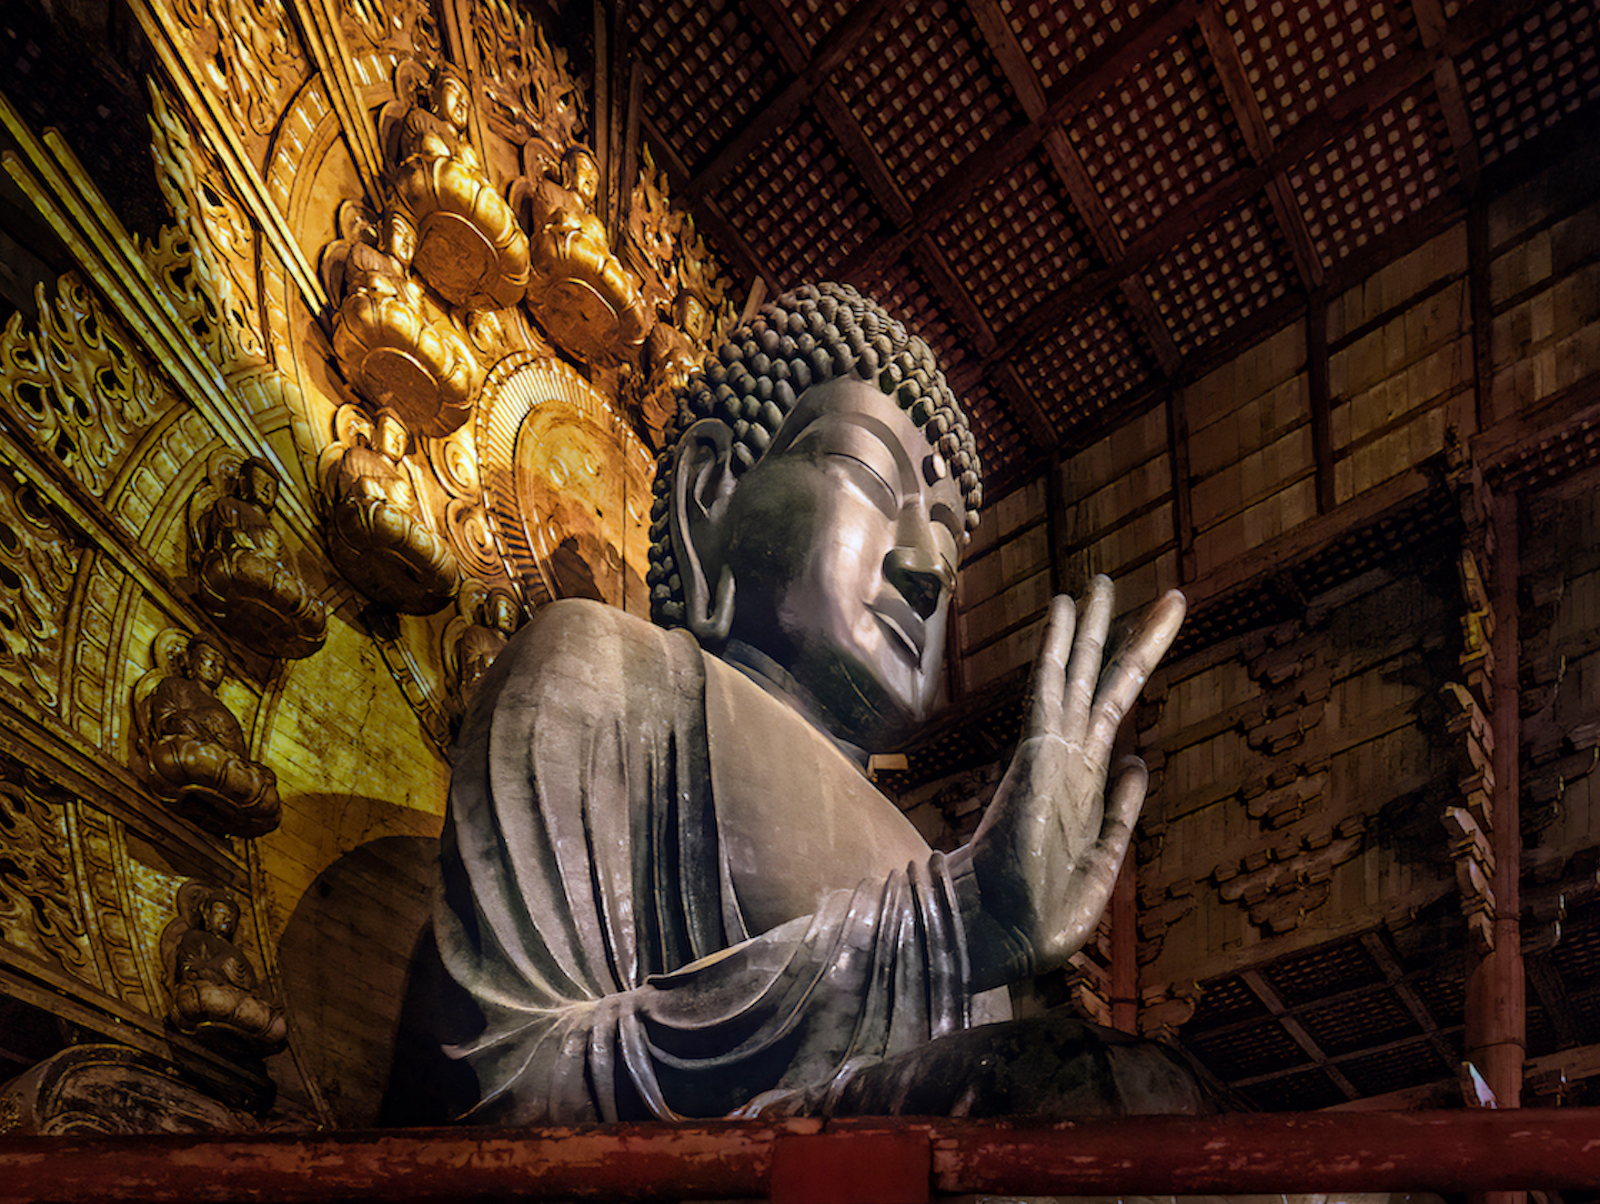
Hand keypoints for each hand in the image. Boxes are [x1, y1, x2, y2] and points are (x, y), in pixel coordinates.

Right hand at [955, 575, 1185, 991]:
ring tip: (1102, 581)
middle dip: (1124, 634)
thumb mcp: (1101, 868)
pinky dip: (1057, 647)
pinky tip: (1064, 610)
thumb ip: (1121, 816)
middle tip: (1147, 588)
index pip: (1113, 712)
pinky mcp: (1036, 756)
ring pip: (1078, 676)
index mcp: (1084, 784)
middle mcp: (1069, 760)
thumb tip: (1140, 762)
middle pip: (1102, 683)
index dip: (1136, 669)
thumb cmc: (1041, 915)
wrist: (997, 938)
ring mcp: (1052, 755)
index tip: (1155, 630)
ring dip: (1091, 628)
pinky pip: (1049, 690)